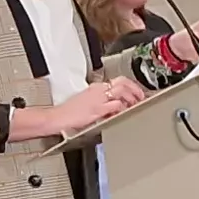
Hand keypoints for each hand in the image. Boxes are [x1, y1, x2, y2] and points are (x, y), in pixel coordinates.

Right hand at [11, 76, 143, 139]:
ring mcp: (98, 99)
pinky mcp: (97, 109)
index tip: (137, 93)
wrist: (58, 118)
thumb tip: (114, 106)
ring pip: (121, 91)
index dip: (131, 85)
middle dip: (135, 89)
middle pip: (122, 82)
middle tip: (141, 98)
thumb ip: (101, 101)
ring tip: (135, 105)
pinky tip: (124, 112)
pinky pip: (115, 105)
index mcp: (96, 87)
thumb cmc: (69, 113)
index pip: (118, 80)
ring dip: (131, 98)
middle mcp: (98, 90)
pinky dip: (123, 108)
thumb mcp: (87, 101)